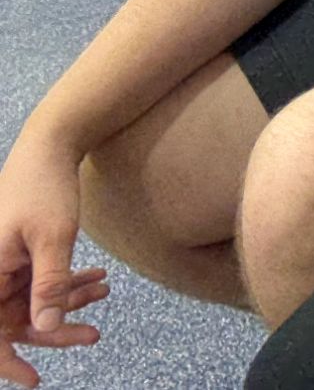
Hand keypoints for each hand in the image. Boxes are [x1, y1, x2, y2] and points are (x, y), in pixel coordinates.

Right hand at [0, 132, 97, 388]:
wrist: (50, 145)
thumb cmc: (45, 188)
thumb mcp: (53, 239)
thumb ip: (49, 286)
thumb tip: (46, 328)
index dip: (5, 362)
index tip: (33, 379)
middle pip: (14, 321)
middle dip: (55, 329)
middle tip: (93, 334)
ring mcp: (2, 266)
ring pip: (31, 302)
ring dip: (67, 302)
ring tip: (105, 291)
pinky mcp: (18, 256)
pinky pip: (40, 282)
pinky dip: (67, 283)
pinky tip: (100, 278)